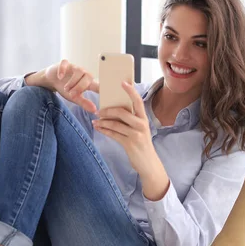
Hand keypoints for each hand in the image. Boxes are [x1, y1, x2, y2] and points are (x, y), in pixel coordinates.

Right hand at [44, 60, 98, 112]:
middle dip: (80, 87)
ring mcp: (74, 67)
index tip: (105, 93)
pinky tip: (60, 77)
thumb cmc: (67, 88)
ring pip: (78, 71)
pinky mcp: (65, 64)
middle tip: (72, 95)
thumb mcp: (75, 98)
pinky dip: (63, 70)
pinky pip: (65, 64)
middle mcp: (83, 74)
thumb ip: (84, 103)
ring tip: (66, 89)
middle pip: (88, 76)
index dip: (102, 88)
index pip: (98, 85)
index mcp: (88, 83)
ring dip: (72, 81)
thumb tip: (95, 111)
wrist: (52, 80)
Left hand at [92, 81, 169, 200]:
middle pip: (122, 111)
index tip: (122, 82)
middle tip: (99, 110)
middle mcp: (141, 124)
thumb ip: (130, 120)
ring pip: (115, 123)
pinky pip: (113, 134)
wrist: (148, 163)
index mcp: (144, 118)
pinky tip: (98, 127)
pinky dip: (104, 130)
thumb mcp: (139, 130)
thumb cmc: (141, 144)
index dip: (130, 90)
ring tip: (96, 120)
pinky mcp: (130, 143)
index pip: (138, 101)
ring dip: (103, 121)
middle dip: (108, 110)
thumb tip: (113, 110)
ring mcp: (136, 134)